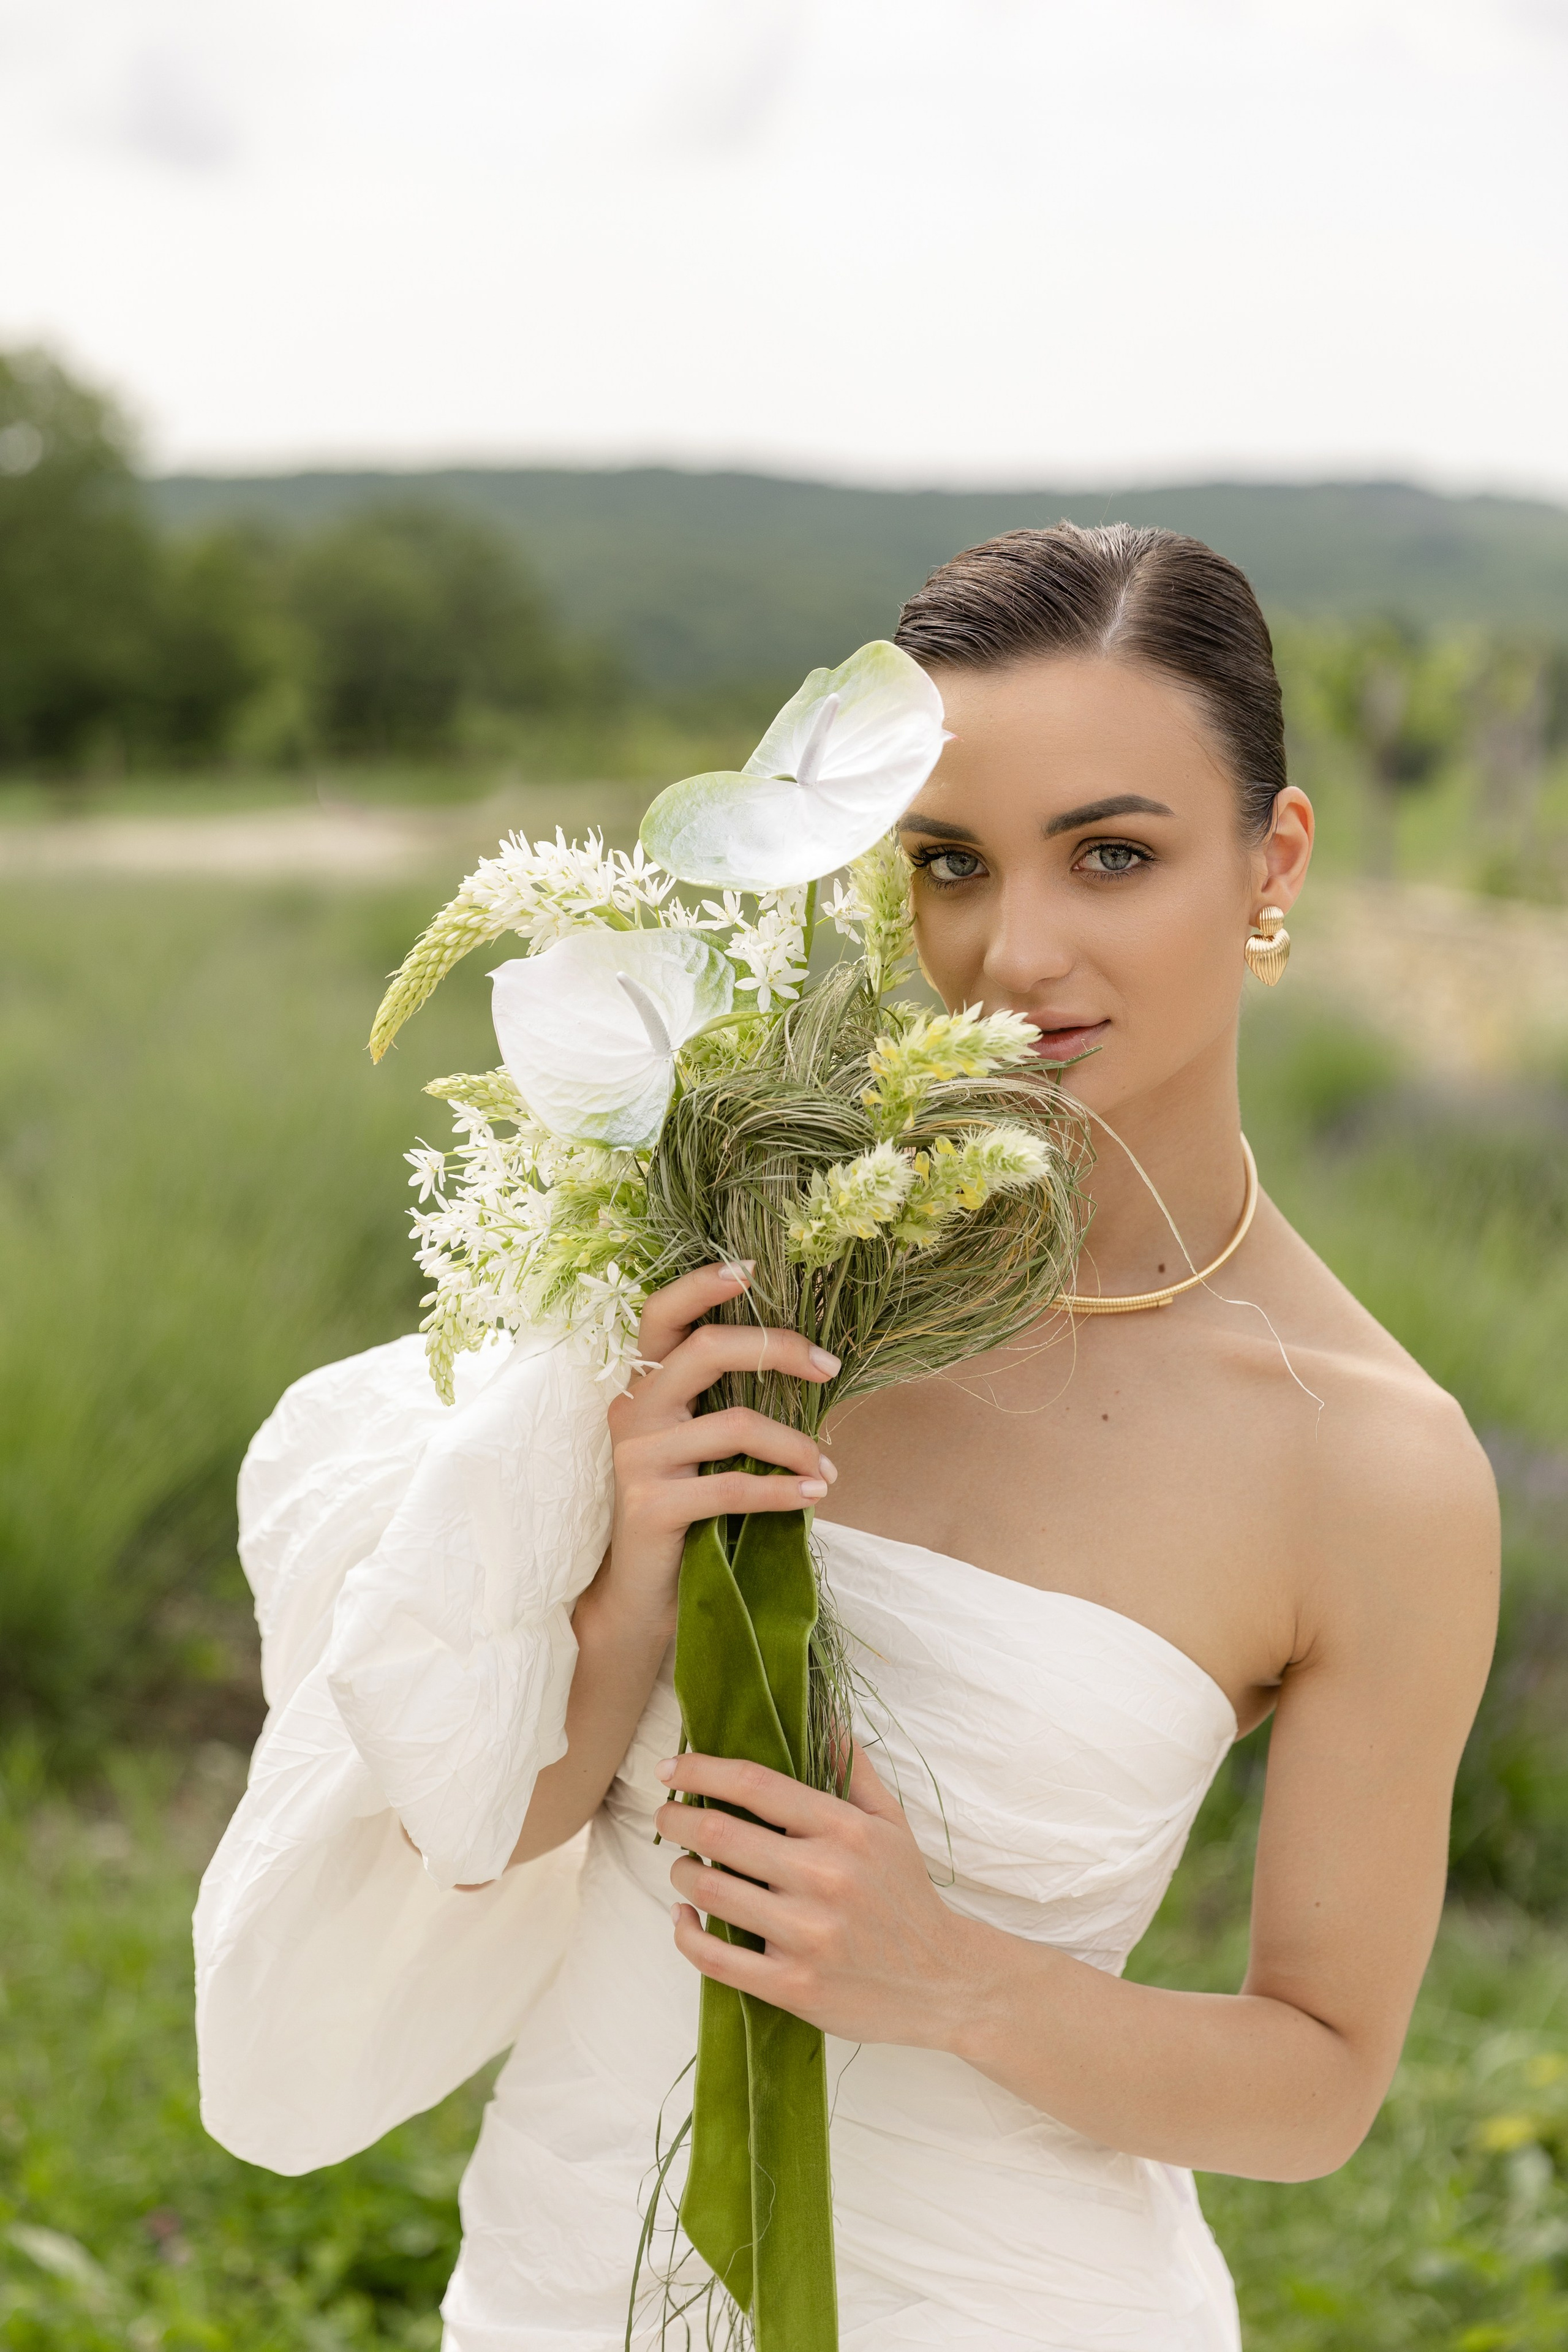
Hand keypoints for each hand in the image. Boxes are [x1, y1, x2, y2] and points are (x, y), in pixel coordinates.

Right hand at [603, 1262, 839, 1641]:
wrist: (641, 1590)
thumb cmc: (686, 1507)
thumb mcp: (701, 1445)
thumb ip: (728, 1402)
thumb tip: (810, 1364)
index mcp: (644, 1385)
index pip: (662, 1314)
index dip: (702, 1284)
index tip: (752, 1270)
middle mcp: (633, 1410)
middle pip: (707, 1349)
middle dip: (777, 1348)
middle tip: (829, 1367)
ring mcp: (637, 1457)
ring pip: (735, 1424)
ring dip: (795, 1444)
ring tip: (826, 1467)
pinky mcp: (650, 1505)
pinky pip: (733, 1486)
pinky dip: (783, 1490)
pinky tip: (813, 1494)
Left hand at [656, 1743, 984, 2048]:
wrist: (942, 1981)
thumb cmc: (906, 1894)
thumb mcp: (890, 1822)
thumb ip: (853, 1768)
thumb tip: (822, 1717)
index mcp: (845, 1829)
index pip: (755, 1784)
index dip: (700, 1770)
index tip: (669, 1768)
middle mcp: (825, 1876)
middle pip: (720, 1834)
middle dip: (677, 1819)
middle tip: (668, 1816)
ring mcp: (808, 1934)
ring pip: (710, 1890)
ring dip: (680, 1872)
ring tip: (682, 1865)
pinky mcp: (794, 1985)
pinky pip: (714, 1957)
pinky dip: (685, 1932)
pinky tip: (683, 1917)